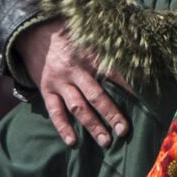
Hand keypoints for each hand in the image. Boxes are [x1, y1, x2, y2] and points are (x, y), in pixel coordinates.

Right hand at [17, 18, 128, 147]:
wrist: (35, 34)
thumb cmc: (70, 36)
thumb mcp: (88, 35)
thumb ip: (106, 46)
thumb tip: (135, 51)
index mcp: (89, 54)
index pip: (111, 72)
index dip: (126, 86)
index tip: (141, 99)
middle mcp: (74, 70)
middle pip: (95, 95)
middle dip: (111, 114)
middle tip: (123, 130)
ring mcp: (59, 82)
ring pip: (77, 107)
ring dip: (92, 125)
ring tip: (106, 142)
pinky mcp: (46, 90)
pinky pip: (55, 112)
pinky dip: (63, 127)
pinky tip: (72, 142)